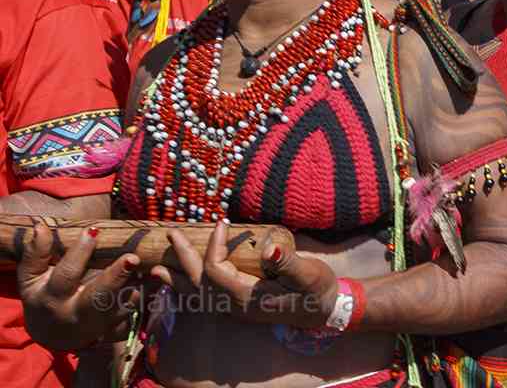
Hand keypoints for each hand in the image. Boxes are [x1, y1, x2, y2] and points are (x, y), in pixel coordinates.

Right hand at [17, 224, 141, 348]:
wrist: (52, 333)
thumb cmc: (43, 295)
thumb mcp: (31, 278)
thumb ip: (36, 253)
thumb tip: (40, 225)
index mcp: (53, 298)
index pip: (66, 275)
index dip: (79, 253)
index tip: (93, 230)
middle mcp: (76, 313)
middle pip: (97, 298)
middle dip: (115, 278)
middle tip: (132, 257)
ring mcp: (98, 325)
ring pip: (120, 309)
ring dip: (135, 290)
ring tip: (149, 270)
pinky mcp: (114, 331)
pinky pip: (133, 319)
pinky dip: (142, 303)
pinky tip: (152, 284)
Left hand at [150, 221, 338, 327]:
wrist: (325, 310)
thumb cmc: (318, 290)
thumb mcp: (308, 274)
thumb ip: (288, 263)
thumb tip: (270, 249)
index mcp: (247, 297)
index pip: (216, 269)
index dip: (214, 244)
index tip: (222, 221)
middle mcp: (235, 306)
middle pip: (199, 282)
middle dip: (183, 259)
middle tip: (171, 234)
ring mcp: (235, 309)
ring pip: (198, 295)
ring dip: (178, 279)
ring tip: (156, 270)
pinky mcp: (239, 306)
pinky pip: (206, 299)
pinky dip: (190, 289)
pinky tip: (181, 284)